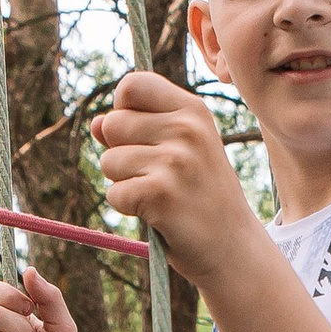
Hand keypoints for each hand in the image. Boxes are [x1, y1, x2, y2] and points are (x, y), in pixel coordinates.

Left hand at [93, 69, 259, 285]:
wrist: (233, 246)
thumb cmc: (201, 196)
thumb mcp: (180, 151)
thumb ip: (138, 130)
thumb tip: (96, 123)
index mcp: (193, 110)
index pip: (132, 85)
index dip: (123, 110)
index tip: (142, 136)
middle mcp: (186, 129)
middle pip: (112, 123)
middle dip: (121, 153)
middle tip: (157, 177)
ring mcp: (175, 161)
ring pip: (109, 161)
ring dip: (124, 183)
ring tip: (161, 196)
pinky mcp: (160, 194)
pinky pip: (115, 193)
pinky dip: (128, 208)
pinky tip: (158, 214)